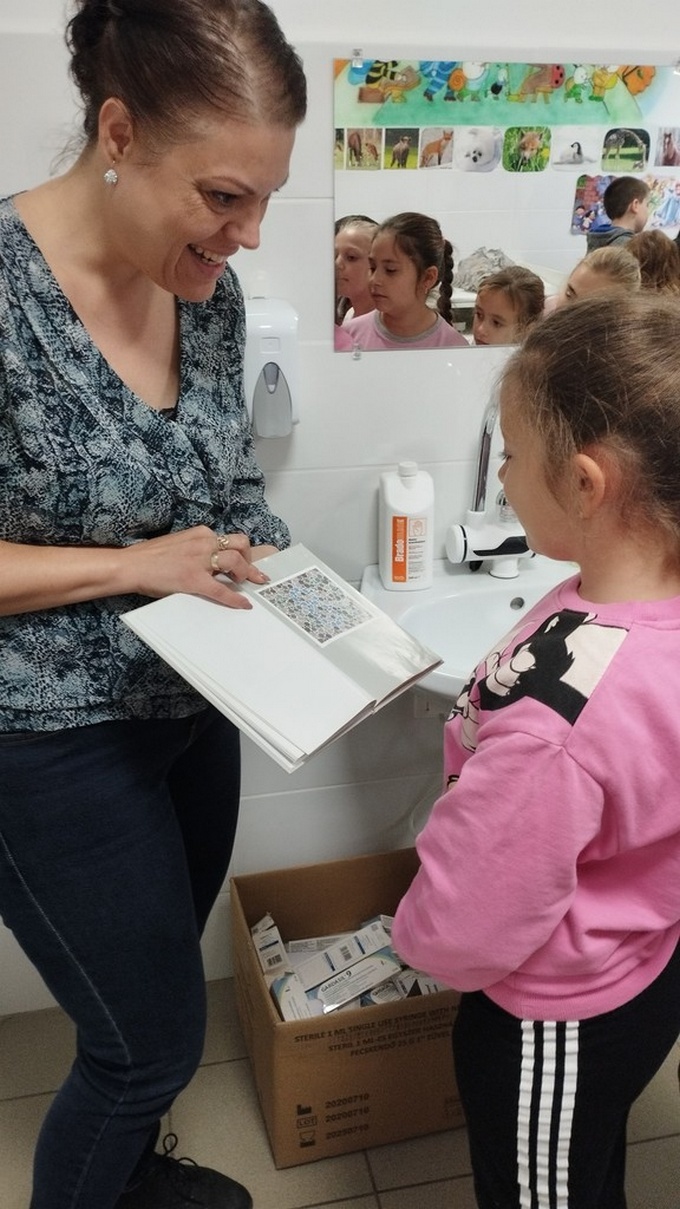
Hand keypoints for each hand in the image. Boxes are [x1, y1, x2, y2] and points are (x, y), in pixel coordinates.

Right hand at [123, 526, 268, 609]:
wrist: (131, 565)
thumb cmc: (149, 557)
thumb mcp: (178, 543)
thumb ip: (196, 549)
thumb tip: (210, 562)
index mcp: (200, 533)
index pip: (228, 539)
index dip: (241, 551)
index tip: (248, 560)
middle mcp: (203, 543)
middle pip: (240, 545)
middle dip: (249, 560)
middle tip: (252, 574)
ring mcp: (199, 561)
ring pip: (235, 561)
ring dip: (245, 573)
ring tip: (244, 584)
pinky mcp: (194, 579)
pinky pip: (221, 590)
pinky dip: (235, 598)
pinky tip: (243, 604)